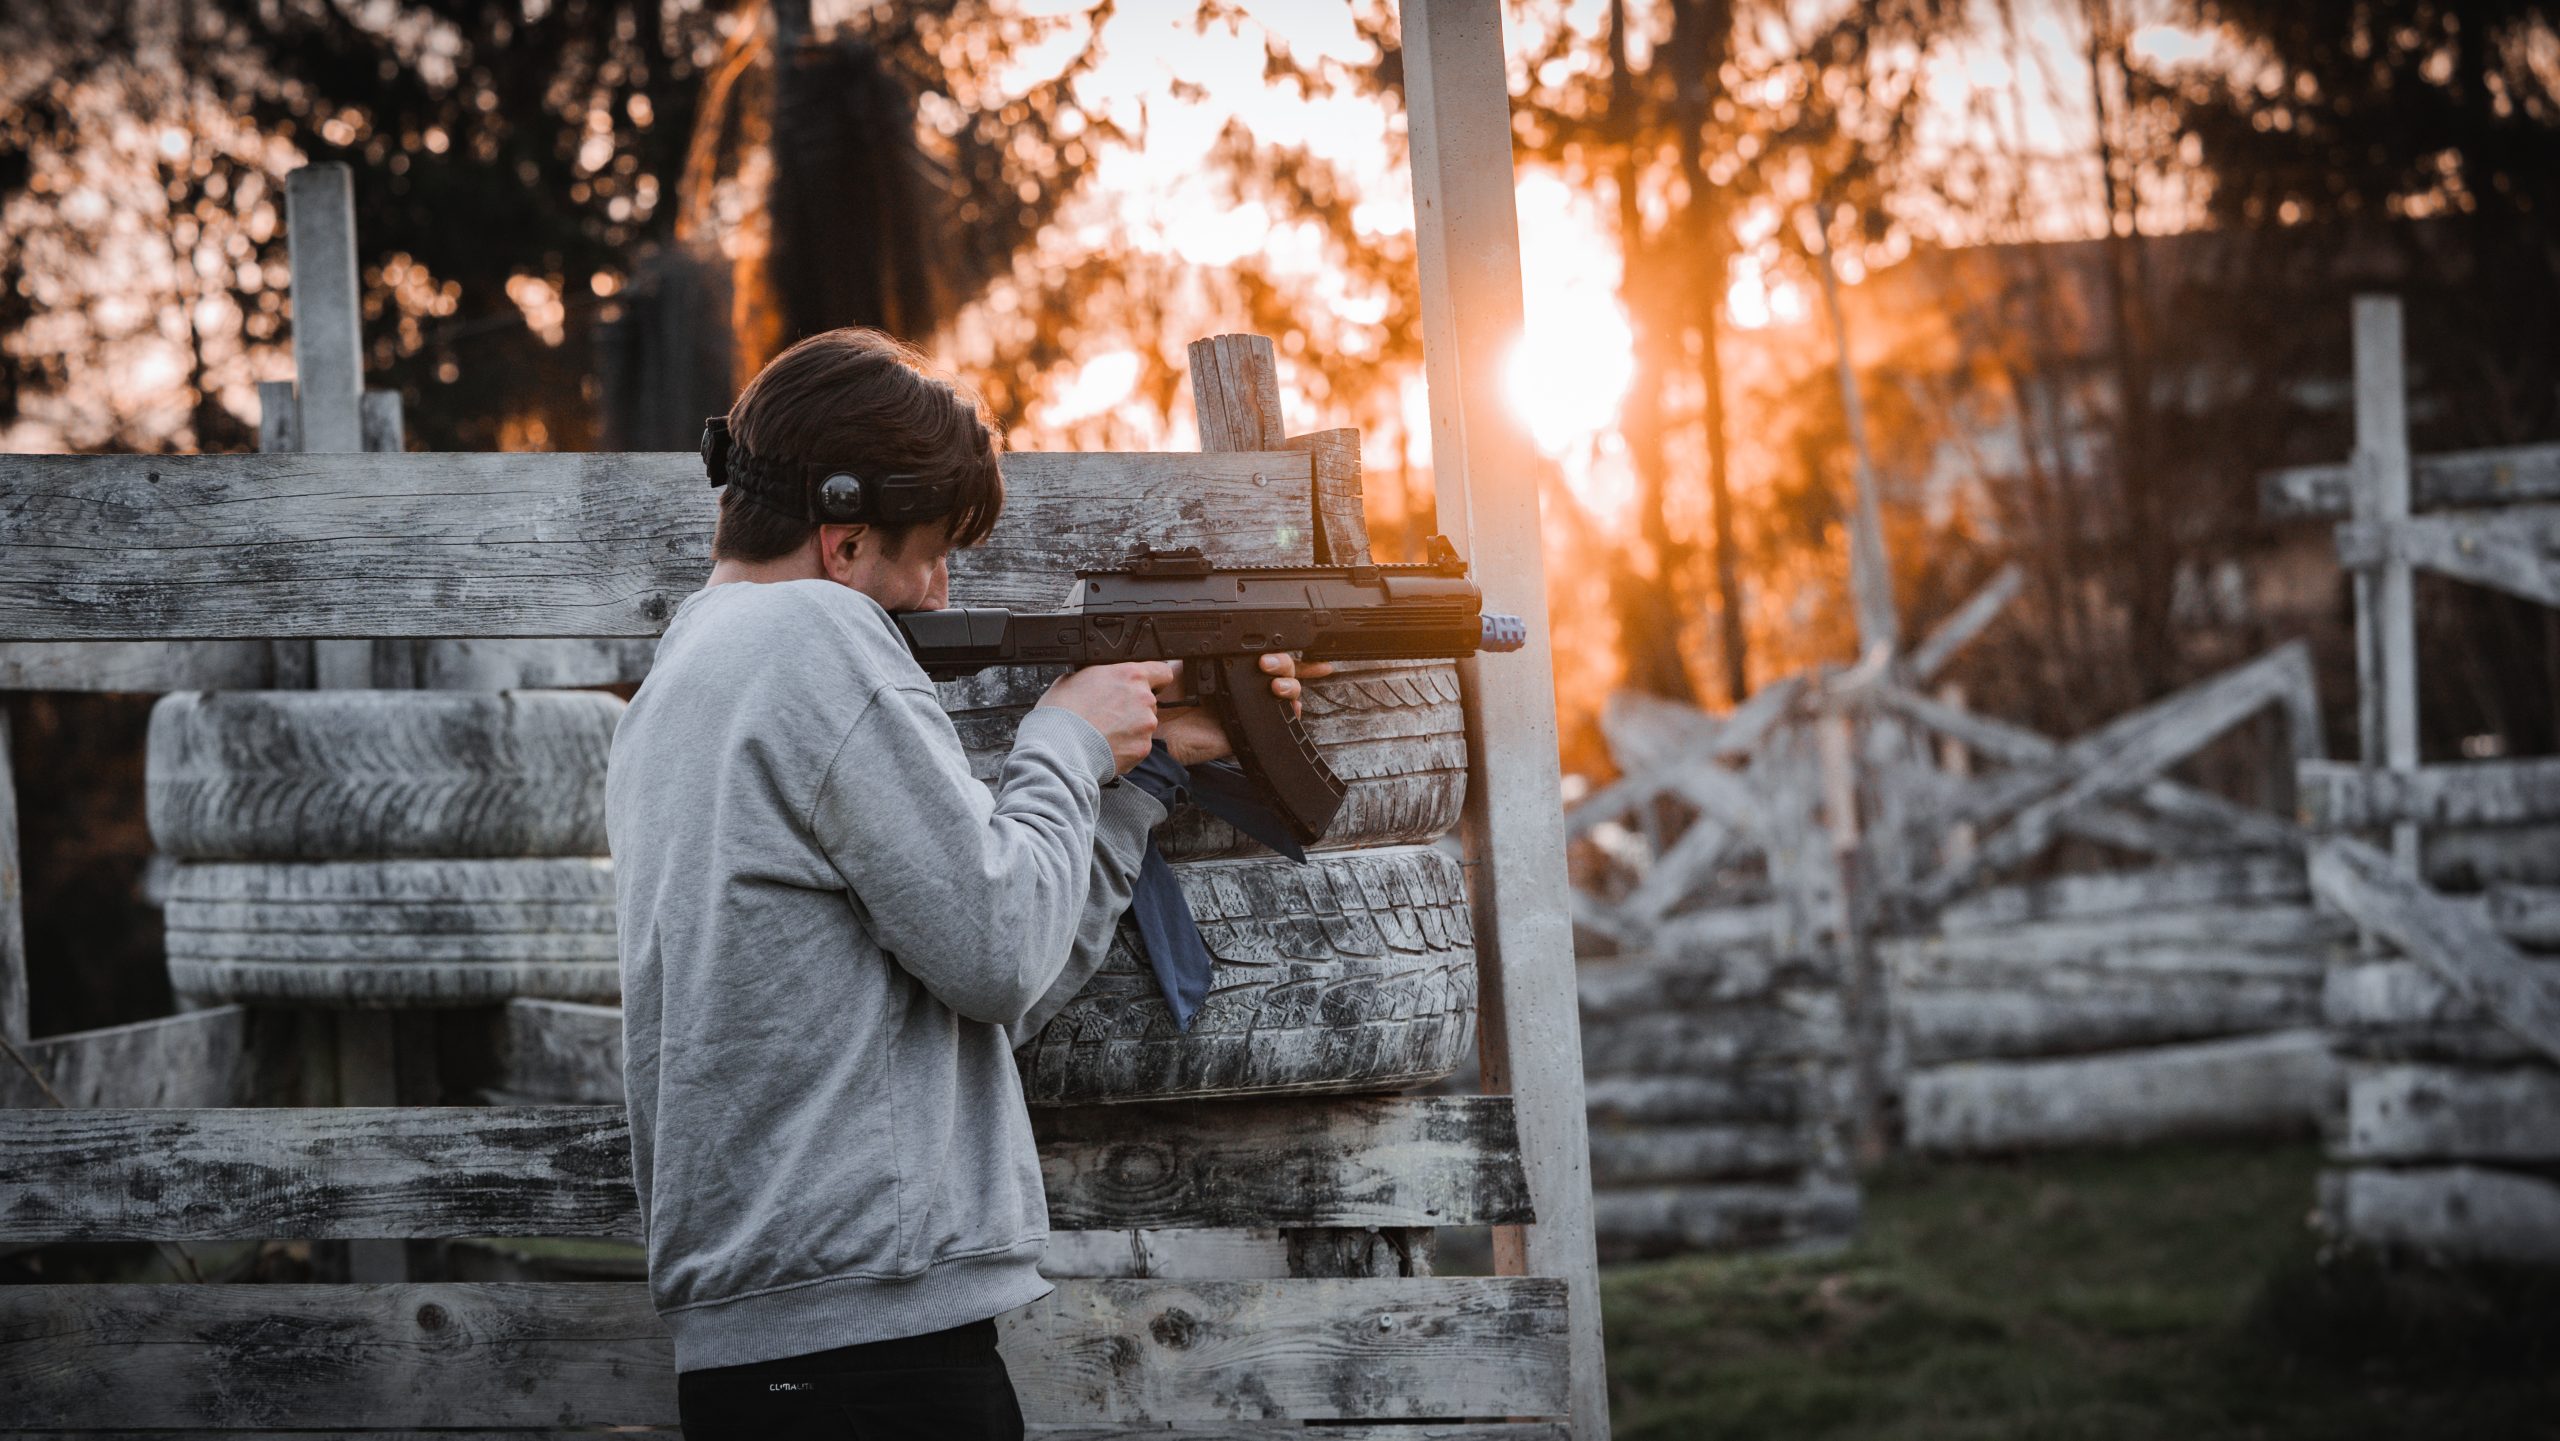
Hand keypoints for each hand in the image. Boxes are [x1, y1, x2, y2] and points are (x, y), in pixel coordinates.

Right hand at [1036, 661, 1173, 773]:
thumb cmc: (1061, 713)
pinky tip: (1106, 746)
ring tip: (1104, 732)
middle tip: (1109, 714)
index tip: (1146, 685)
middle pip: (1149, 700)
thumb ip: (1098, 676)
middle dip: (1133, 707)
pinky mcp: (1142, 748)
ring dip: (1130, 727)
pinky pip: (1138, 745)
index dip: (1154, 678)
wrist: (1058, 748)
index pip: (1161, 670)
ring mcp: (1146, 725)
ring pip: (1144, 724)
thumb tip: (1099, 679)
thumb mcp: (1074, 678)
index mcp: (1130, 675)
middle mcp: (1144, 698)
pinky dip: (1126, 746)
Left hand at [1157, 653, 1336, 766]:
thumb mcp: (1184, 662)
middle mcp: (1242, 687)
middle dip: (1283, 663)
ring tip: (1276, 686)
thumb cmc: (1165, 695)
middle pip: (1280, 670)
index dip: (1273, 649)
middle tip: (1267, 665)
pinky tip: (1289, 705)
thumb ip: (1204, 647)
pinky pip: (1279, 722)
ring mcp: (1249, 708)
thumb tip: (1220, 632)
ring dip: (1289, 684)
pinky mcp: (1249, 731)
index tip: (1267, 650)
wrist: (1158, 727)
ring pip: (1285, 691)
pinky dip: (1292, 712)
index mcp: (1229, 668)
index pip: (1261, 653)